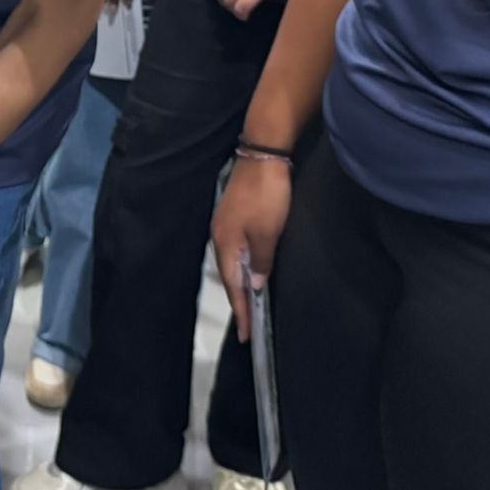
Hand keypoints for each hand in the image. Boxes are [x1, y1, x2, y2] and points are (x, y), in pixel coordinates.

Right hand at [213, 154, 291, 338]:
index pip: (233, 286)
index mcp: (226, 243)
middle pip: (229, 275)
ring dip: (241, 282)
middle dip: (239, 300)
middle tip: (249, 323)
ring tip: (250, 301)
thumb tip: (253, 285)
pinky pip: (238, 248)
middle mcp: (221, 236)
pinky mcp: (235, 214)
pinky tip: (252, 267)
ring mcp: (227, 223)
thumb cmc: (266, 194)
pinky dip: (244, 264)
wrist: (263, 155)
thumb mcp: (268, 233)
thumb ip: (261, 262)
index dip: (241, 310)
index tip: (247, 334)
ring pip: (233, 261)